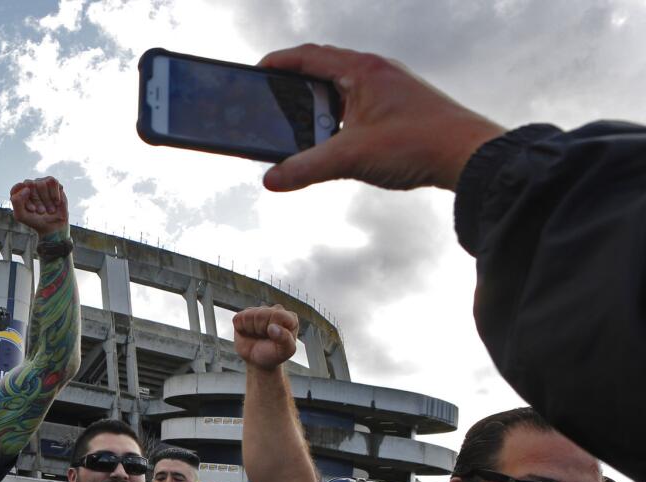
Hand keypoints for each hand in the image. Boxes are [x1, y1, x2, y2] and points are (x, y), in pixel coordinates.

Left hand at [10, 177, 67, 236]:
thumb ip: (16, 202)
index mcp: (18, 192)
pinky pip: (52, 182)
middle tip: (41, 211)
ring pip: (42, 184)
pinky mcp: (52, 183)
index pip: (16, 189)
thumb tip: (26, 188)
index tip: (32, 209)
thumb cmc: (35, 220)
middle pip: (30, 184)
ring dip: (47, 200)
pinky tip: (56, 202)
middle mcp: (28, 185)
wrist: (53, 226)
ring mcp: (40, 182)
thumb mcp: (21, 216)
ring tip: (50, 209)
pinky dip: (55, 195)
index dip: (24, 199)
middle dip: (37, 200)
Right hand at [232, 306, 297, 369]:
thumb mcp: (285, 351)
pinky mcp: (245, 314)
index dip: (272, 328)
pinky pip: (238, 318)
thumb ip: (285, 339)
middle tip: (264, 338)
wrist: (258, 361)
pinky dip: (241, 328)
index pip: (277, 315)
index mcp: (290, 317)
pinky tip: (248, 332)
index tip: (274, 338)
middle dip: (260, 329)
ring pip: (249, 315)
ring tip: (257, 335)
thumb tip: (272, 327)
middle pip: (261, 314)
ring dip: (251, 329)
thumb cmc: (274, 354)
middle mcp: (276, 310)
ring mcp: (260, 311)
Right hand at [257, 45, 505, 192]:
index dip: (279, 62)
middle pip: (325, 67)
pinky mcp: (400, 105)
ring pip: (343, 86)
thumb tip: (272, 179)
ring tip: (300, 122)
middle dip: (296, 82)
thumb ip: (306, 167)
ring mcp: (391, 87)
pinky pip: (360, 102)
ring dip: (319, 101)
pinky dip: (339, 114)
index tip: (258, 71)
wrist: (468, 154)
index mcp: (362, 71)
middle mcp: (377, 71)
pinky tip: (335, 138)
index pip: (310, 56)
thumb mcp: (351, 157)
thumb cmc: (418, 143)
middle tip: (274, 99)